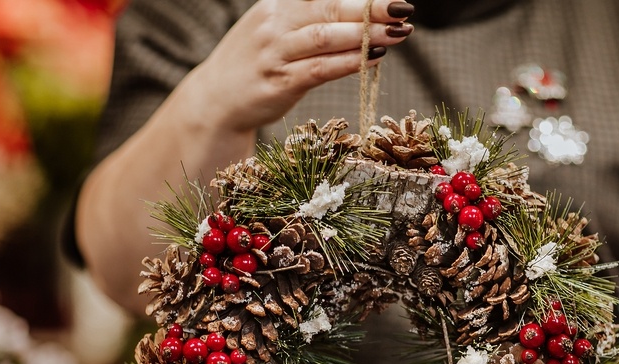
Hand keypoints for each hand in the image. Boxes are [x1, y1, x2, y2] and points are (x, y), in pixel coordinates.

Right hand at [186, 0, 414, 131]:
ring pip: (326, 37)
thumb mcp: (274, 27)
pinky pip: (321, 69)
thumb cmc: (255, 62)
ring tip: (398, 33)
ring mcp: (275, 53)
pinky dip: (350, 62)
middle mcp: (274, 23)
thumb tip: (359, 13)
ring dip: (366, 35)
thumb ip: (309, 16)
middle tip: (403, 9)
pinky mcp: (280, 83)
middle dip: (371, 9)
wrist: (215, 99)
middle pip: (330, 9)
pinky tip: (375, 58)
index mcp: (276, 4)